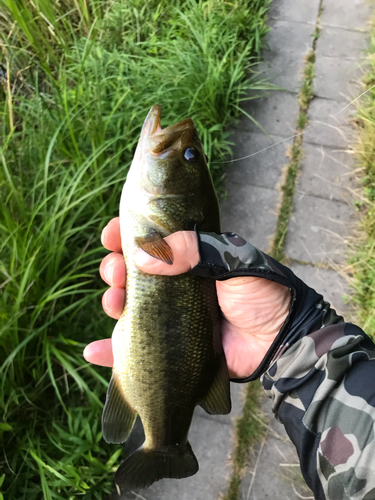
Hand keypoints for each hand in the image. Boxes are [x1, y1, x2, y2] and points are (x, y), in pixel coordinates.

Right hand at [84, 218, 290, 378]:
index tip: (111, 234)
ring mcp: (170, 317)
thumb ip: (194, 249)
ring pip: (128, 306)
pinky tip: (94, 349)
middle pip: (133, 273)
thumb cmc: (262, 294)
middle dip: (115, 268)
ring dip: (111, 302)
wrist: (282, 340)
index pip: (151, 242)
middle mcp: (176, 286)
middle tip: (114, 272)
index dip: (127, 236)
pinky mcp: (169, 348)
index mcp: (190, 259)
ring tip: (112, 303)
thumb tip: (143, 257)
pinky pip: (131, 349)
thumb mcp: (232, 259)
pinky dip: (110, 350)